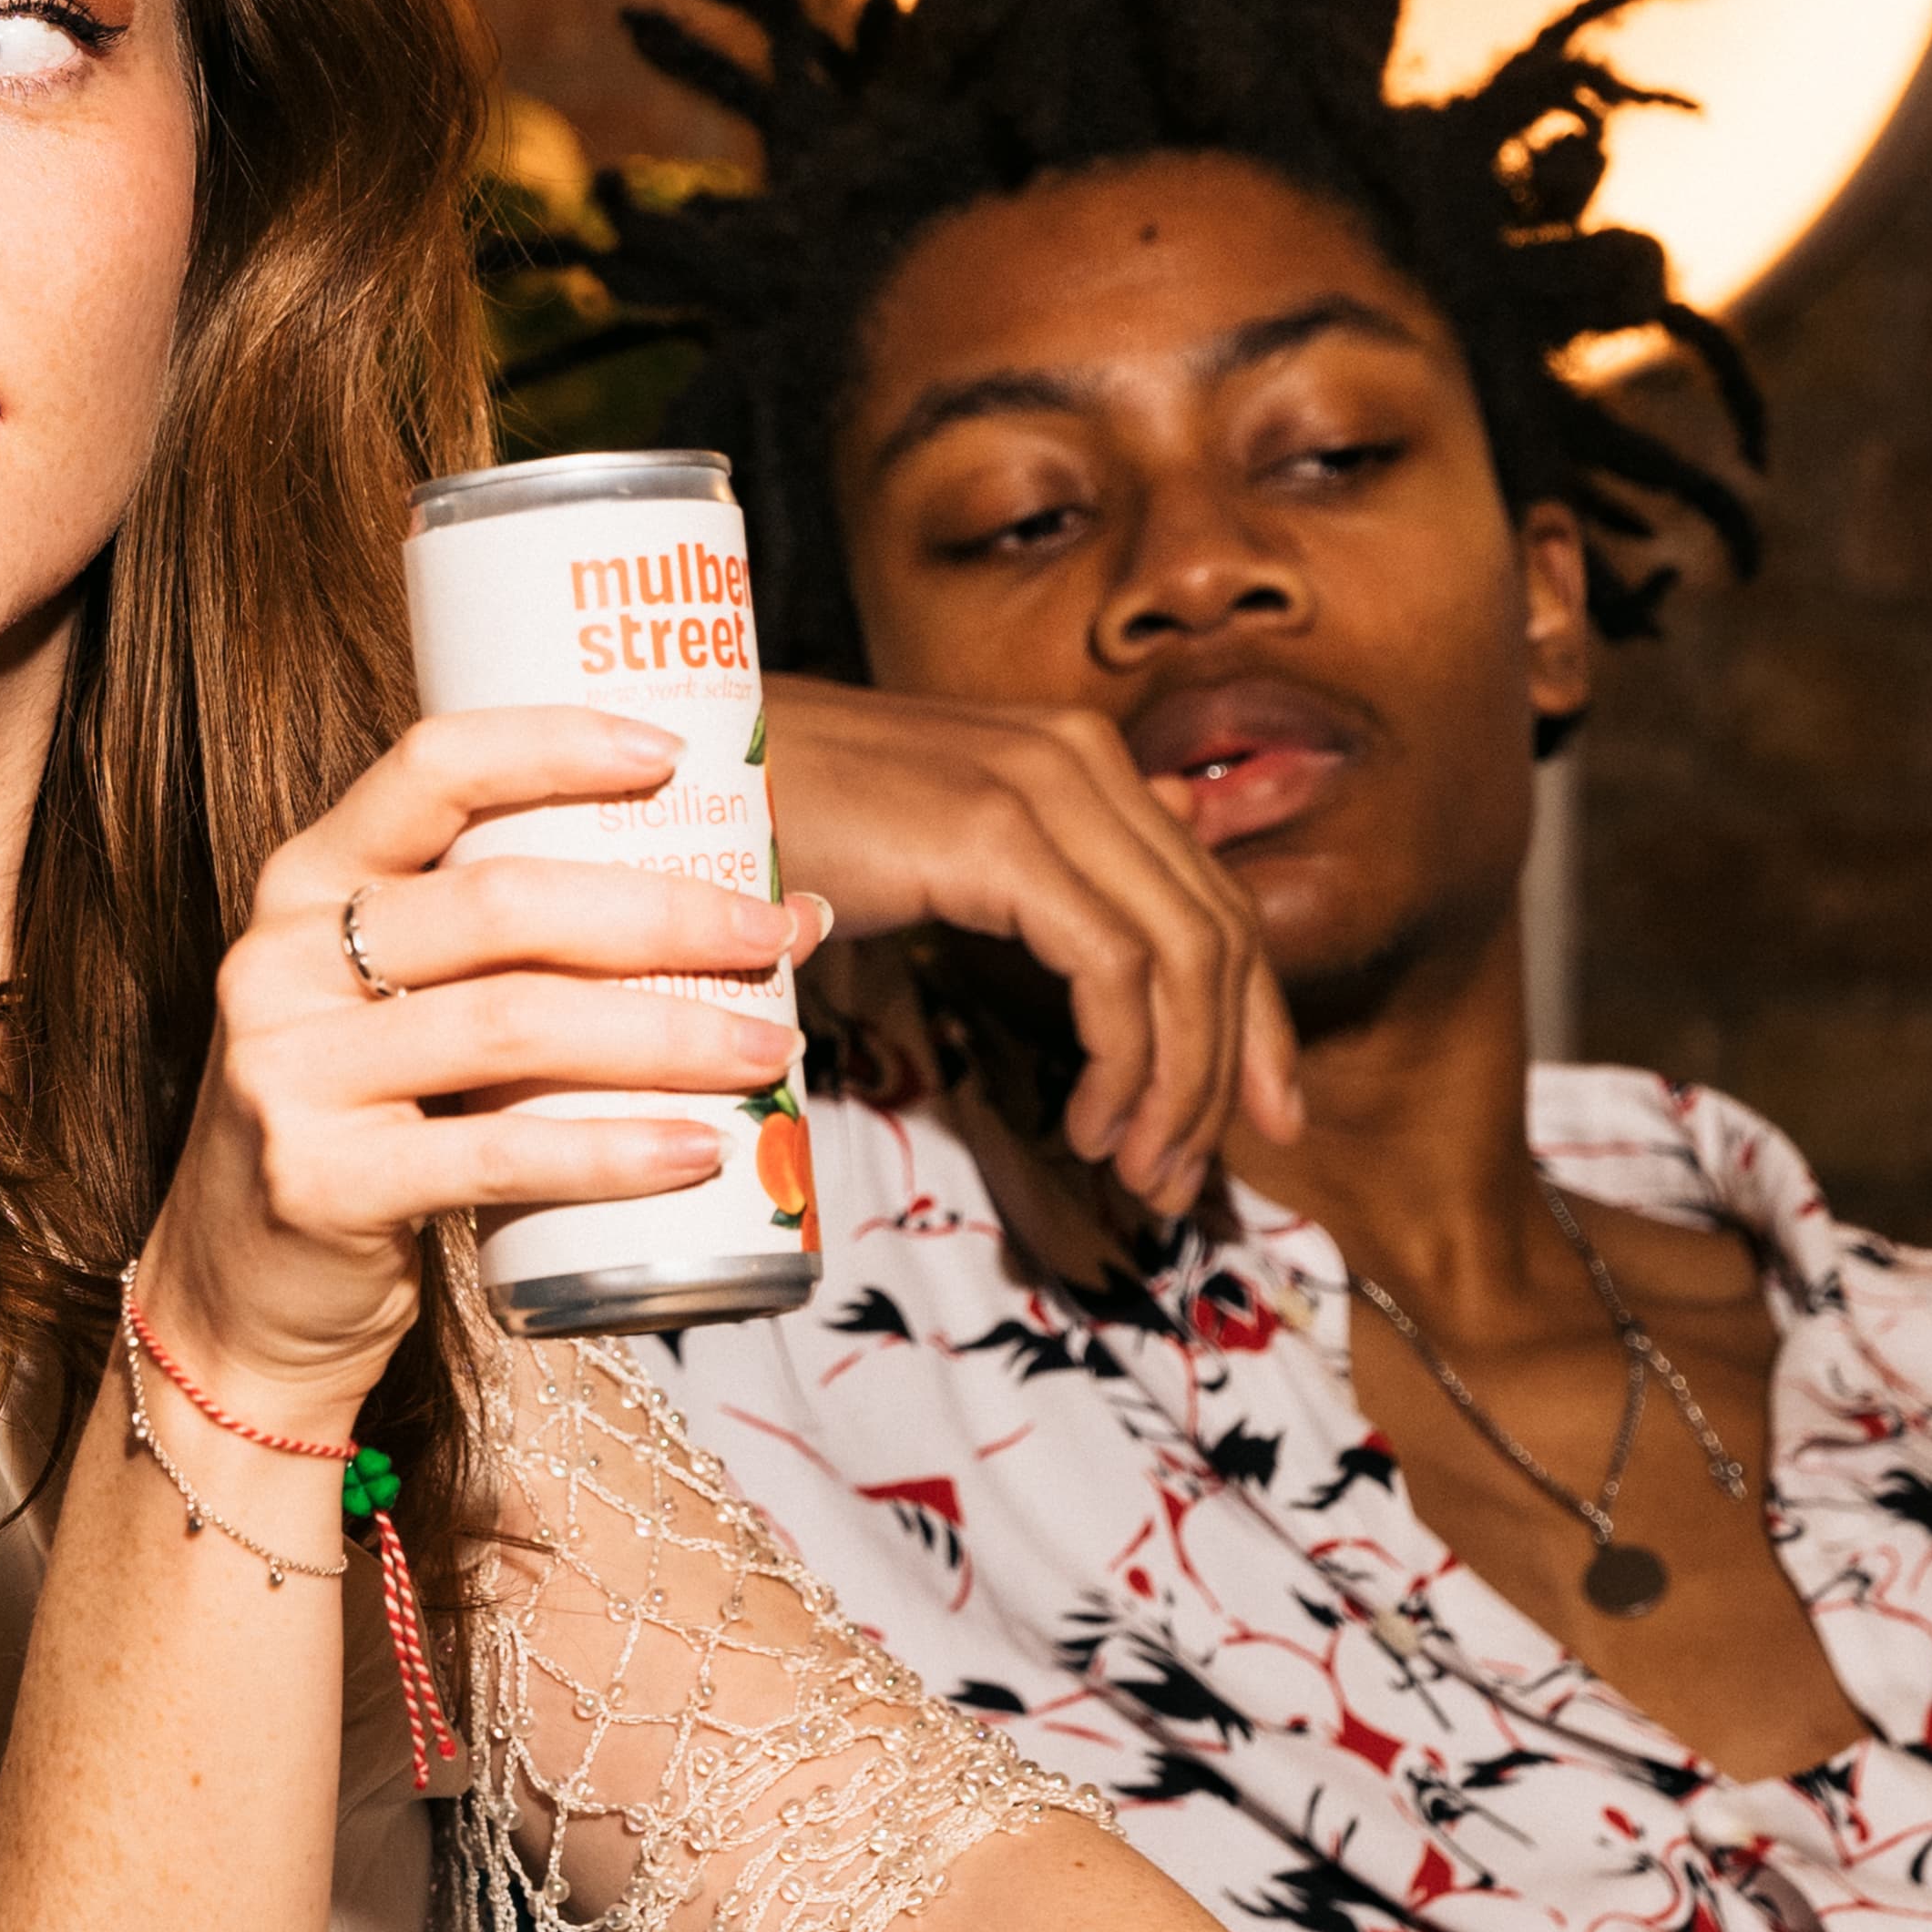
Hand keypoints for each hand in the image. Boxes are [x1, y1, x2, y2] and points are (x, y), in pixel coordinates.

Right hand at [138, 707, 827, 1423]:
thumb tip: (772, 908)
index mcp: (306, 881)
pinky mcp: (318, 1182)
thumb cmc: (368, 1126)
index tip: (675, 755)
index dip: (555, 746)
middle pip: (500, 903)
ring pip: (511, 1023)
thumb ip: (521, 952)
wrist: (240, 1296)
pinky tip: (701, 1151)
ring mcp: (289, 1071)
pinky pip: (494, 1154)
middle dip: (661, 913)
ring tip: (769, 1050)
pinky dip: (613, 1150)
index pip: (430, 768)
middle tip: (774, 935)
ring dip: (666, 1031)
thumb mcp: (402, 1006)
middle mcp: (281, 958)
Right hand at [759, 675, 1298, 1213]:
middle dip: (1231, 1068)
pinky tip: (1089, 1123)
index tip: (1262, 1119)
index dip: (1254, 1018)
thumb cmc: (775, 826)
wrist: (669, 781)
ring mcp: (1041, 784)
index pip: (1212, 897)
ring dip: (1179, 1085)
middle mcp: (1076, 756)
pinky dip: (1126, 1061)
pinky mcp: (995, 832)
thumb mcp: (931, 855)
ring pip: (1181, 957)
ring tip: (1140, 1169)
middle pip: (1219, 930)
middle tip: (1189, 1176)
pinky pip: (1113, 968)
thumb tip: (1139, 922)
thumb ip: (1041, 874)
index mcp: (1072, 757)